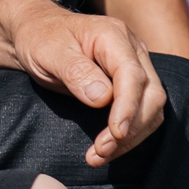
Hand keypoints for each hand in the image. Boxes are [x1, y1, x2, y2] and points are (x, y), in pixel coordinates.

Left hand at [3, 0, 165, 164]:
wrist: (37, 33)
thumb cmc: (41, 39)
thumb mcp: (48, 52)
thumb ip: (75, 71)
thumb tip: (103, 98)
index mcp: (113, 35)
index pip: (132, 75)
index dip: (127, 108)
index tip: (115, 134)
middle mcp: (132, 50)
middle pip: (151, 94)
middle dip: (131, 128)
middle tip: (100, 152)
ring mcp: (136, 66)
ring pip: (151, 108)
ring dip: (131, 137)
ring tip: (99, 156)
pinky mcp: (132, 84)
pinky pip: (142, 113)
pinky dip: (128, 135)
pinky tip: (107, 149)